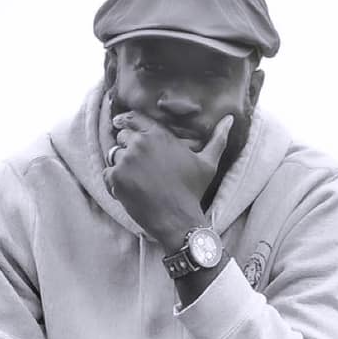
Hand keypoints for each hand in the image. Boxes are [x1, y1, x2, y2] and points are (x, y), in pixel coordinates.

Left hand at [104, 110, 232, 244]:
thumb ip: (217, 138)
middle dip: (126, 148)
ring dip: (120, 166)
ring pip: (113, 155)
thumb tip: (230, 119)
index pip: (134, 118)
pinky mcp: (117, 178)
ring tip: (133, 181)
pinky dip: (113, 183)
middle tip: (135, 166)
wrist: (179, 220)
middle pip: (121, 136)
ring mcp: (127, 160)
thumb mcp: (207, 163)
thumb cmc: (192, 192)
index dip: (127, 123)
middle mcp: (141, 143)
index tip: (121, 126)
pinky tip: (127, 191)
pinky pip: (107, 174)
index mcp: (159, 134)